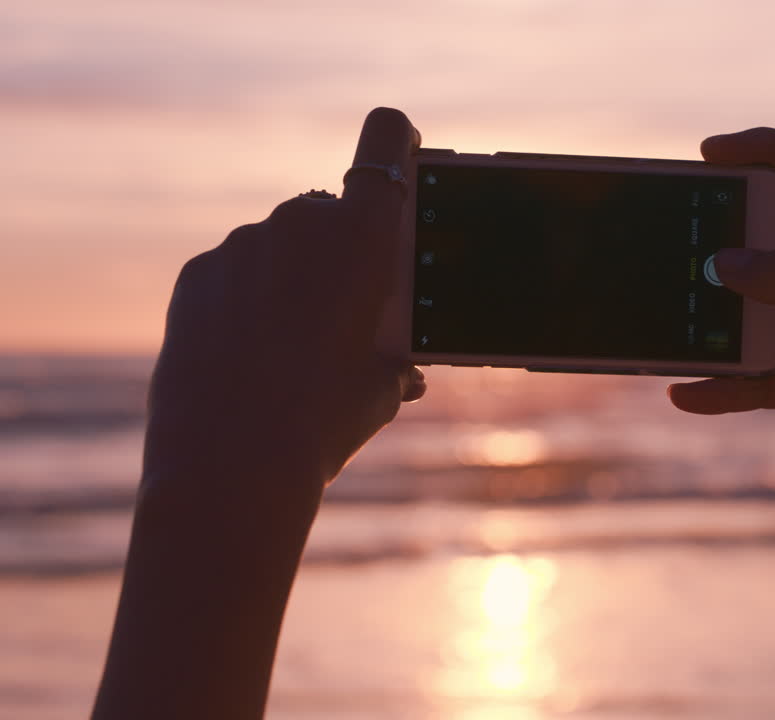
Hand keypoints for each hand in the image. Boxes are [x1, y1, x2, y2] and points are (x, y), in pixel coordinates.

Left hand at [145, 108, 425, 487]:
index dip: (397, 142)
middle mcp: (300, 223)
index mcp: (363, 237)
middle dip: (340, 249)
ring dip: (292, 279)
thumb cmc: (325, 422)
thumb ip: (398, 357)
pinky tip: (249, 357)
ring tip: (292, 351)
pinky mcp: (196, 276)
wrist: (233, 464)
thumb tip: (404, 370)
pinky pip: (235, 273)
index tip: (403, 156)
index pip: (386, 138)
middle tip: (347, 311)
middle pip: (330, 210)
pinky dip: (246, 301)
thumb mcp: (384, 389)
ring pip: (280, 246)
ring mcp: (241, 246)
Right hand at [669, 128, 774, 555]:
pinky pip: (762, 368)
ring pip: (766, 307)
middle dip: (734, 245)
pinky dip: (727, 379)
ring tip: (676, 321)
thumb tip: (725, 260)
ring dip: (723, 318)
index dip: (771, 150)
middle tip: (682, 242)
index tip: (711, 154)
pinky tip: (687, 393)